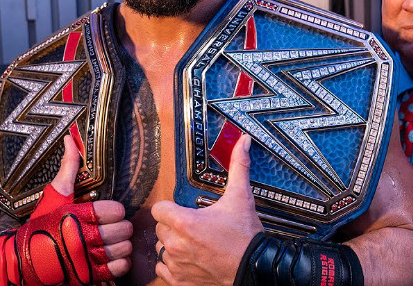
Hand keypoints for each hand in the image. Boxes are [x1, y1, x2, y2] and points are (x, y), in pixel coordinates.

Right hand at [4, 135, 132, 284]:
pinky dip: (120, 264)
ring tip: (115, 242)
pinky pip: (118, 269)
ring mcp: (86, 259)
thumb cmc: (41, 225)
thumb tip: (71, 139)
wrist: (21, 260)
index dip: (116, 211)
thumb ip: (69, 167)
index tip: (110, 212)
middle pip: (122, 230)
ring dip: (122, 245)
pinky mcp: (87, 275)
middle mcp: (84, 238)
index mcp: (79, 215)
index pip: (115, 211)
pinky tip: (114, 257)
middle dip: (121, 227)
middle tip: (114, 227)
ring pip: (123, 249)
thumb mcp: (55, 194)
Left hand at [152, 134, 263, 284]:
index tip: (181, 208)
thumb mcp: (241, 196)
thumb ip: (238, 165)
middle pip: (160, 227)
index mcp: (185, 223)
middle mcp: (176, 245)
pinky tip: (189, 257)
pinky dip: (172, 264)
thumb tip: (243, 141)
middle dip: (173, 223)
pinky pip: (162, 269)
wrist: (254, 268)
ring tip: (191, 241)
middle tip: (192, 223)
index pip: (158, 209)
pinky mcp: (179, 281)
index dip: (170, 206)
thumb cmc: (245, 235)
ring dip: (172, 243)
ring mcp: (176, 265)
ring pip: (161, 248)